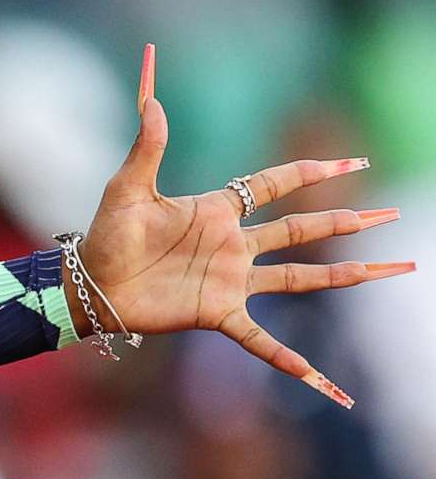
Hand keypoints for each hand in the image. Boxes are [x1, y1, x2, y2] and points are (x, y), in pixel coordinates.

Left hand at [74, 44, 412, 405]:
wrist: (89, 286)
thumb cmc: (105, 236)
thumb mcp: (127, 188)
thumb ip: (147, 146)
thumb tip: (152, 98)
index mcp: (217, 211)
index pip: (274, 186)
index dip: (312, 174)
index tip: (352, 165)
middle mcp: (234, 246)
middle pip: (301, 230)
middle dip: (346, 222)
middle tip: (390, 213)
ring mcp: (231, 281)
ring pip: (300, 278)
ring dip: (344, 276)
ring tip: (388, 270)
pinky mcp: (216, 314)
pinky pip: (260, 340)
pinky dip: (288, 359)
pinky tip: (319, 379)